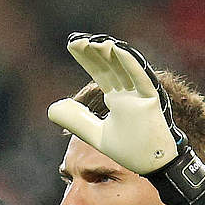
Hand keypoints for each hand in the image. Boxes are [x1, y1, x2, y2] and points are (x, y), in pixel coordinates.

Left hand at [47, 33, 189, 174]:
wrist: (152, 165)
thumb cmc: (130, 150)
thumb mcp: (96, 134)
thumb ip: (76, 120)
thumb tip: (52, 108)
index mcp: (117, 97)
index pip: (100, 71)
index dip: (87, 57)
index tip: (71, 44)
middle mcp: (129, 92)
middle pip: (110, 65)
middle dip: (94, 51)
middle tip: (76, 39)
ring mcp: (141, 93)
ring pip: (125, 66)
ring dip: (110, 52)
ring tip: (93, 41)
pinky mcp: (152, 99)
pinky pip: (141, 78)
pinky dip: (130, 63)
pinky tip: (116, 49)